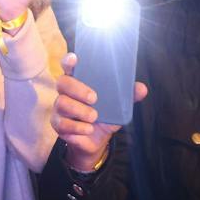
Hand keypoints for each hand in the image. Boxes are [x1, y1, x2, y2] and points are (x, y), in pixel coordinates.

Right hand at [52, 53, 146, 173]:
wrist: (96, 140)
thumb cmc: (104, 116)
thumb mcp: (118, 107)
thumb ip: (128, 96)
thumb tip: (142, 88)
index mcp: (79, 81)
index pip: (68, 66)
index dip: (69, 61)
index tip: (75, 59)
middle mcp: (66, 92)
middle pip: (62, 82)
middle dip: (78, 89)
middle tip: (94, 98)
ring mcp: (59, 108)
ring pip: (61, 103)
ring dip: (80, 110)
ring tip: (94, 117)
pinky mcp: (58, 124)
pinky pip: (63, 123)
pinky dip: (78, 127)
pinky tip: (88, 129)